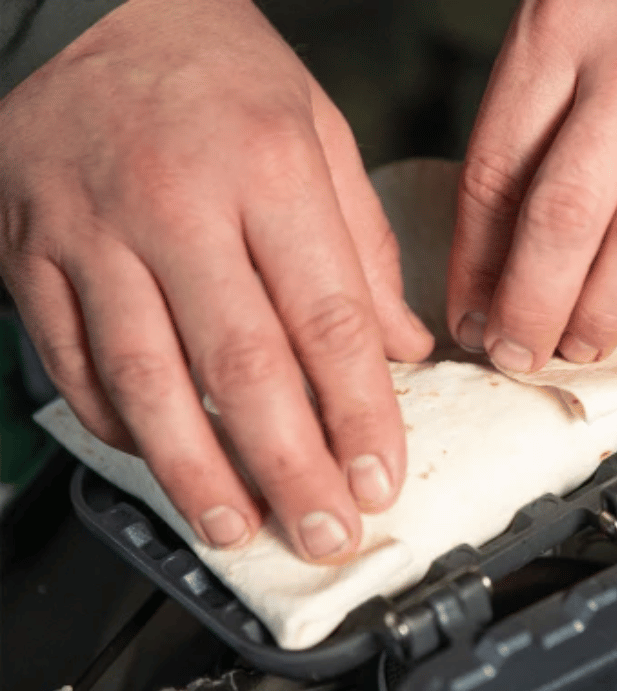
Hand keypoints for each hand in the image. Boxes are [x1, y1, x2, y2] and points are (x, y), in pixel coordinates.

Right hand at [0, 0, 433, 561]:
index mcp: (269, 172)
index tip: (378, 482)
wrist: (81, 0)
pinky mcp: (32, 255)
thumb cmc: (212, 69)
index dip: (359, 417)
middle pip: (243, 368)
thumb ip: (363, 248)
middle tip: (322, 533)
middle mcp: (178, 207)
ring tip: (236, 528)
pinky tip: (157, 461)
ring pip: (147, 380)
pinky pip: (72, 361)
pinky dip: (116, 424)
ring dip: (196, 470)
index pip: (329, 323)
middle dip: (290, 468)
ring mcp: (93, 234)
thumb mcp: (317, 132)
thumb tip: (402, 350)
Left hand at [447, 0, 616, 370]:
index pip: (497, 175)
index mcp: (563, 29)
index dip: (476, 268)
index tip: (472, 319)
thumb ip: (532, 127)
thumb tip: (496, 262)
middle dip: (532, 308)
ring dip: (601, 317)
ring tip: (577, 347)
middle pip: (566, 217)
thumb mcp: (570, 24)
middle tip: (517, 354)